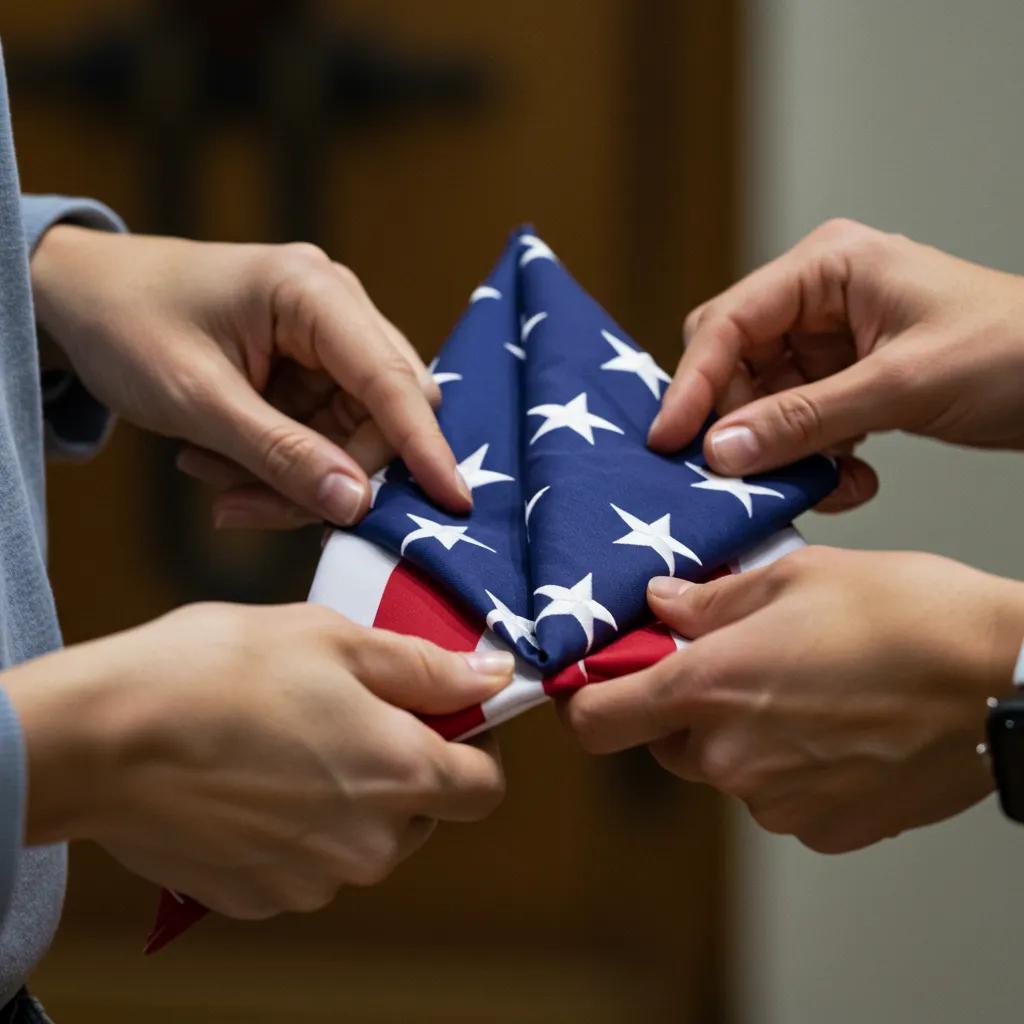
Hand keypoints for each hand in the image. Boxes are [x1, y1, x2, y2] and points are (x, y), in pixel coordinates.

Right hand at [3, 604, 509, 917]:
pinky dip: (298, 827)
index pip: (485, 786)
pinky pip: (307, 863)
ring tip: (289, 739)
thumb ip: (427, 667)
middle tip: (351, 709)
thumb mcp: (337, 640)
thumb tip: (491, 676)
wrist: (103, 740)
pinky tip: (253, 780)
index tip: (442, 711)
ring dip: (349, 796)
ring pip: (364, 839)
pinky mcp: (259, 898)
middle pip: (424, 812)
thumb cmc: (222, 672)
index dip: (476, 743)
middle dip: (405, 763)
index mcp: (403, 777)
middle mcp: (369, 846)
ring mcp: (312, 880)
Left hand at [30, 227, 470, 528]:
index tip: (454, 503)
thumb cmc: (127, 324)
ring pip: (355, 433)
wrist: (80, 295)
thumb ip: (280, 454)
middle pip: (384, 412)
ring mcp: (327, 339)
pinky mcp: (312, 368)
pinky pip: (326, 434)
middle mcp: (336, 309)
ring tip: (216, 480)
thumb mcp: (197, 399)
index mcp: (314, 292)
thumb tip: (358, 505)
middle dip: (335, 472)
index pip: (393, 380)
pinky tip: (222, 465)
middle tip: (250, 505)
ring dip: (297, 474)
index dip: (425, 446)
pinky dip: (284, 464)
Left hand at [562, 546, 1023, 852]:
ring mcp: (779, 804)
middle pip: (666, 743)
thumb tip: (660, 604)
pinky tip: (836, 725)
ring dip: (743, 734)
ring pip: (725, 769)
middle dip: (685, 707)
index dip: (588, 700)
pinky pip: (778, 797)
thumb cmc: (907, 615)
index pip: (596, 722)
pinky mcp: (826, 829)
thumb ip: (709, 600)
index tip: (603, 677)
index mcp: (710, 689)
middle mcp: (732, 759)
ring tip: (803, 686)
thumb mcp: (795, 577)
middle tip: (735, 659)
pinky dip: (790, 766)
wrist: (1006, 680)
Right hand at [649, 218, 1023, 510]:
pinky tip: (850, 478)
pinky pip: (798, 423)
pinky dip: (811, 457)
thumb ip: (803, 419)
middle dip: (740, 422)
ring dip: (781, 451)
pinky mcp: (844, 380)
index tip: (668, 440)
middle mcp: (818, 298)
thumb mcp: (901, 385)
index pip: (730, 322)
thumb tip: (720, 449)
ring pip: (762, 403)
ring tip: (825, 483)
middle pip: (735, 364)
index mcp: (827, 267)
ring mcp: (830, 341)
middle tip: (744, 473)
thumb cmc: (1015, 350)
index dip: (692, 383)